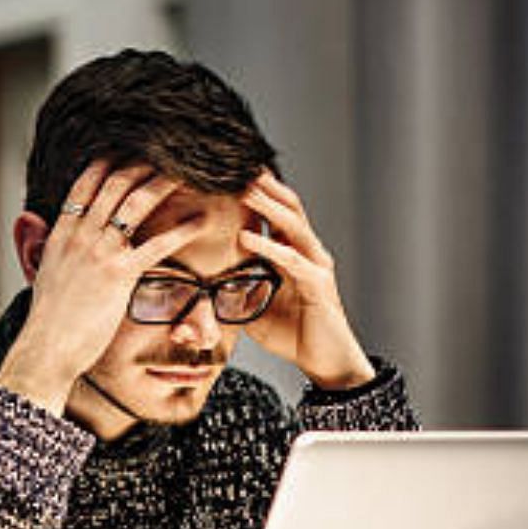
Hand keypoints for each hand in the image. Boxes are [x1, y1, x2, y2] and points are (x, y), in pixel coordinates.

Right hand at [0, 162, 205, 413]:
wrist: (47, 347)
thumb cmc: (47, 317)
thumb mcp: (40, 270)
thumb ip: (42, 241)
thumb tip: (32, 221)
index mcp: (62, 232)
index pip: (85, 184)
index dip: (108, 162)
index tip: (127, 150)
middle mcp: (81, 235)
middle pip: (115, 184)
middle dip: (143, 164)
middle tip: (167, 154)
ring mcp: (101, 252)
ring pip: (136, 204)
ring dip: (163, 183)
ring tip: (187, 173)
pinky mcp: (120, 275)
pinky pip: (157, 245)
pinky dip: (182, 230)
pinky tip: (200, 222)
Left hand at [238, 172, 375, 389]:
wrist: (325, 361)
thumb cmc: (294, 334)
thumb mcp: (253, 309)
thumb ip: (234, 293)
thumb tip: (201, 288)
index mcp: (293, 254)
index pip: (277, 214)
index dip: (258, 194)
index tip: (232, 175)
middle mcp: (308, 253)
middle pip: (288, 208)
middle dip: (264, 187)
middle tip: (237, 166)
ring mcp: (315, 266)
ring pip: (292, 226)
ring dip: (266, 206)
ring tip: (243, 190)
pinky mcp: (318, 285)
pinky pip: (291, 260)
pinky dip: (268, 247)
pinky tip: (246, 238)